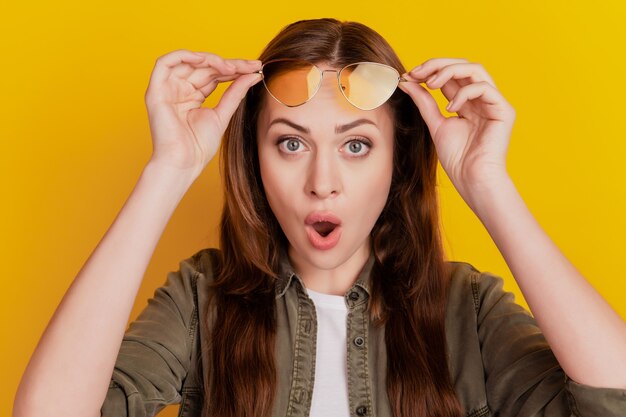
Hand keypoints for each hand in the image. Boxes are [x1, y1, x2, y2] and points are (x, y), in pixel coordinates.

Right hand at [144, 49, 261, 177]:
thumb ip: (235, 92)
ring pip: (187, 61)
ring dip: (210, 59)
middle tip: (250, 66)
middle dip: (228, 63)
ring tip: (231, 67)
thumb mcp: (222, 114)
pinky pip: (164, 63)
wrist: (184, 162)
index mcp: (193, 96)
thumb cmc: (199, 146)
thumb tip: (253, 75)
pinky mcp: (155, 91)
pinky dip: (184, 56)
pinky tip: (205, 60)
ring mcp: (167, 89)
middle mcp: (179, 89)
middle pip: (204, 67)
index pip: (214, 74)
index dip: (234, 69)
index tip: (255, 68)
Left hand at [399, 58, 515, 208]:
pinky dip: (464, 93)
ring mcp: (494, 103)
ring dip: (450, 71)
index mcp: (467, 102)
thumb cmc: (457, 158)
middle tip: (417, 72)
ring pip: (476, 70)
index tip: (410, 74)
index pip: (451, 74)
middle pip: (464, 66)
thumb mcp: (435, 123)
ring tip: (432, 84)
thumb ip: (424, 101)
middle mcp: (482, 99)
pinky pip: (484, 88)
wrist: (471, 179)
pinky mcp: (504, 110)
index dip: (431, 69)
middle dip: (438, 64)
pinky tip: (451, 108)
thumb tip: (406, 80)